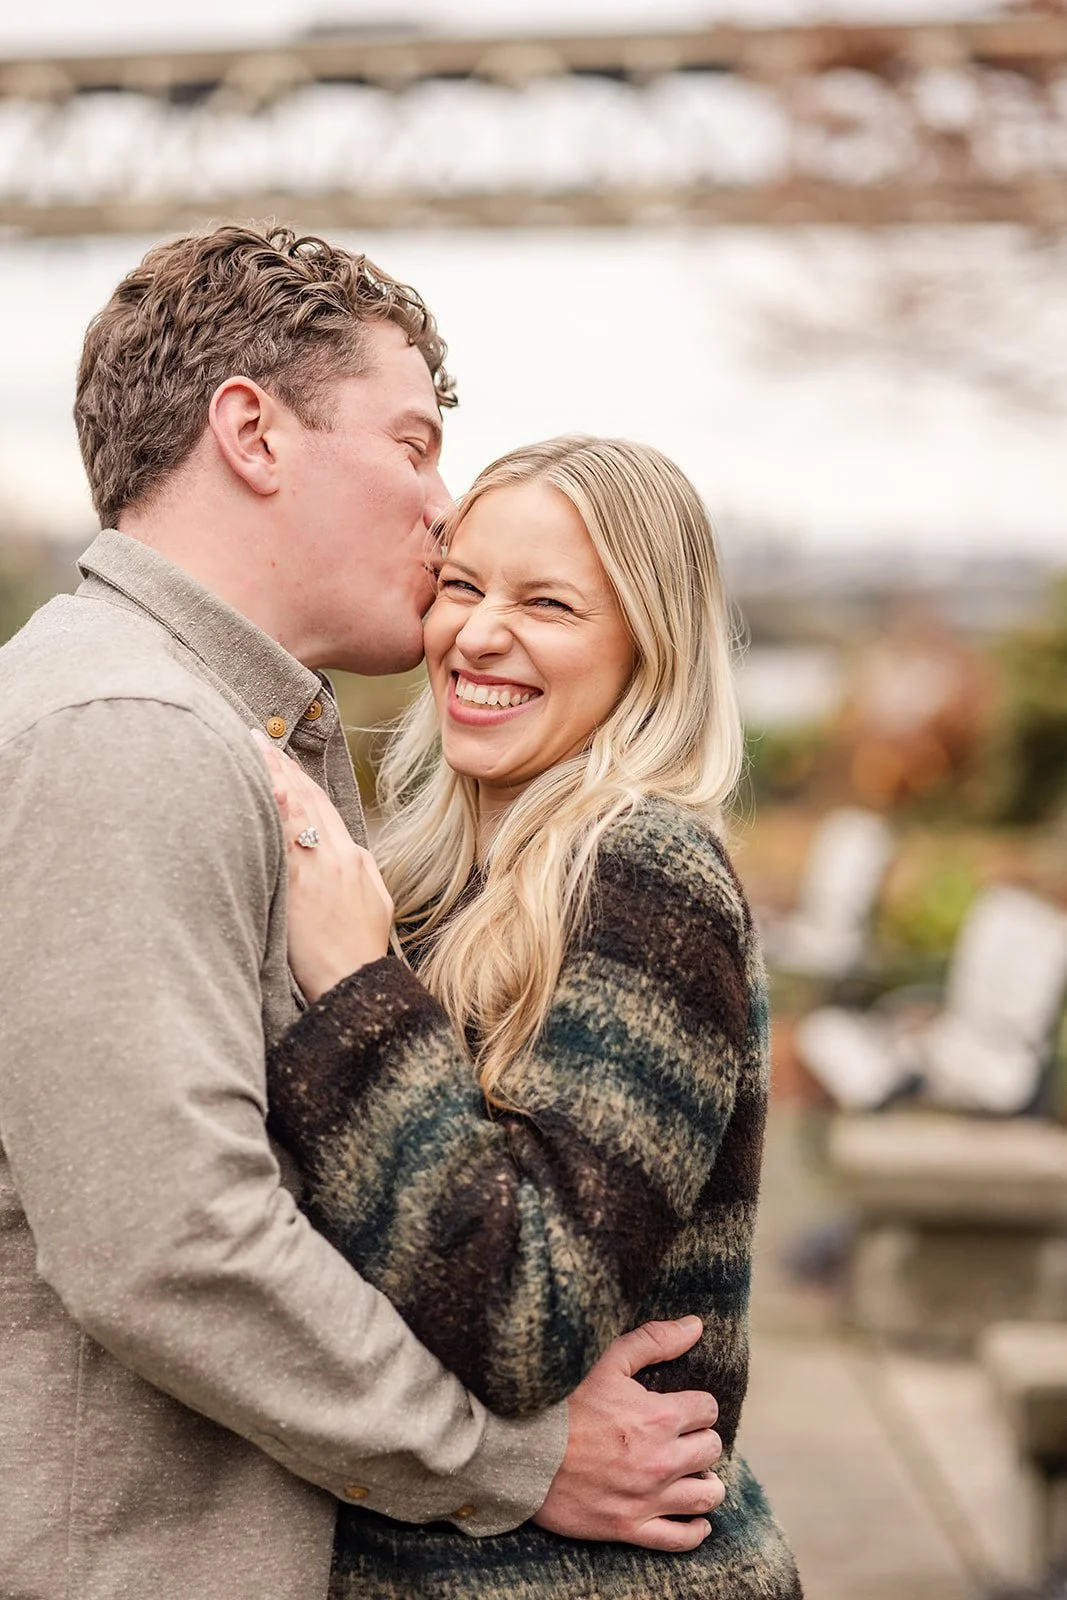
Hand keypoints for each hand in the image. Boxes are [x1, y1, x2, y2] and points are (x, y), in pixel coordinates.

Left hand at [250, 730, 392, 1001]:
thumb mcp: (372, 905)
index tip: (280, 758)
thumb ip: (355, 875)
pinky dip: (271, 810)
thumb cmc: (359, 954)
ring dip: (269, 775)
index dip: (300, 779)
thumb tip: (343, 858)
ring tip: (248, 748)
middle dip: (280, 766)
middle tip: (255, 738)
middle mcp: (339, 856)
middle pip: (306, 799)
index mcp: (356, 858)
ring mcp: (320, 870)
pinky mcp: (299, 888)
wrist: (356, 984)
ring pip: (294, 810)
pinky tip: (257, 787)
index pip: (323, 806)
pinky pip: (283, 840)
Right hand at [532, 1316, 723, 1551]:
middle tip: (687, 1438)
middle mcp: (661, 1460)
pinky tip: (698, 1520)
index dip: (698, 1406)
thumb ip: (655, 1340)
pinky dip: (695, 1530)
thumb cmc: (563, 1402)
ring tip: (700, 1477)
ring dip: (708, 1483)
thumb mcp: (608, 1361)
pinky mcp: (628, 1527)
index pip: (708, 1410)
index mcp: (659, 1416)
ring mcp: (647, 1498)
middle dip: (702, 1440)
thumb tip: (696, 1325)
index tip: (686, 1408)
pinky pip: (679, 1538)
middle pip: (711, 1450)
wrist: (521, 1451)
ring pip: (705, 1495)